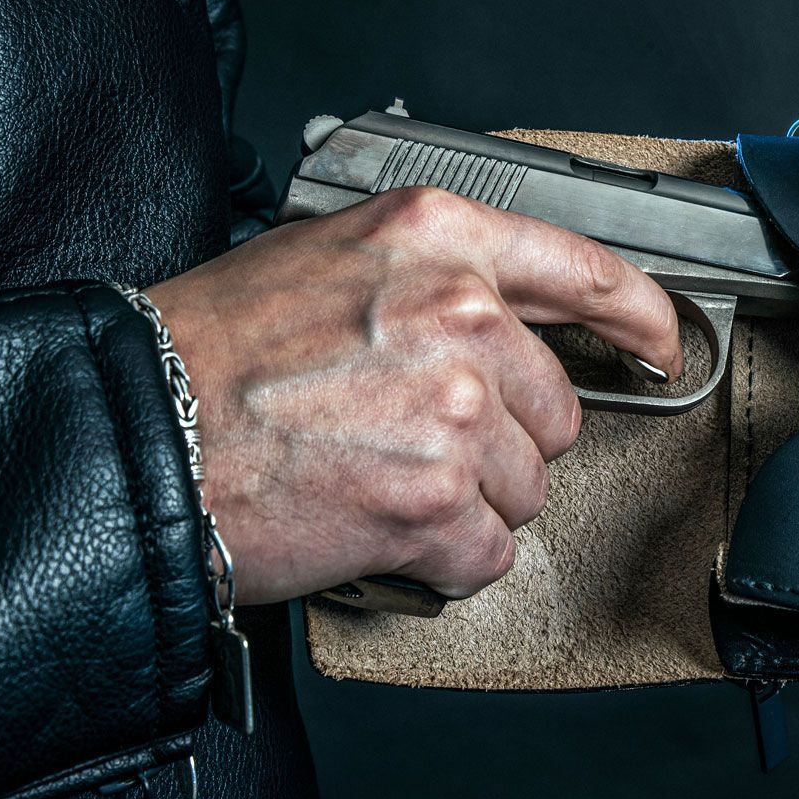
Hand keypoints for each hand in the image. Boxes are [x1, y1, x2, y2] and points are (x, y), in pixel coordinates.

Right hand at [146, 187, 681, 604]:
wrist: (138, 431)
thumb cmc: (210, 347)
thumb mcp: (329, 256)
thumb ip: (431, 271)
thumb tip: (506, 306)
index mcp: (439, 237)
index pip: (589, 270)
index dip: (641, 318)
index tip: (660, 345)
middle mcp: (461, 313)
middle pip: (557, 410)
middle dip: (499, 441)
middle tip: (408, 440)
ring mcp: (456, 410)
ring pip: (525, 488)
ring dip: (463, 501)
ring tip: (374, 477)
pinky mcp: (437, 500)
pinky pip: (488, 553)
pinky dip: (440, 560)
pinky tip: (378, 527)